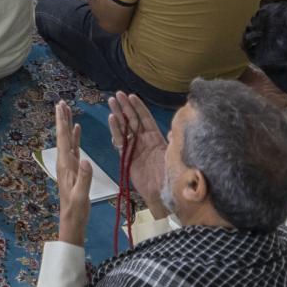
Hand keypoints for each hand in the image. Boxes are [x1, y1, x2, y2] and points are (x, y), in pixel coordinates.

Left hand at [53, 100, 92, 246]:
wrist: (72, 221)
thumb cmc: (76, 210)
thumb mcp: (81, 196)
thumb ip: (84, 179)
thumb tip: (86, 160)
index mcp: (66, 166)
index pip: (63, 139)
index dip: (62, 123)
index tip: (60, 107)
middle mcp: (65, 162)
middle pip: (63, 136)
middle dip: (62, 119)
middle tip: (61, 103)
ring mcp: (69, 165)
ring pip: (68, 140)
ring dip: (67, 125)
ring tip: (67, 110)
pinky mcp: (74, 169)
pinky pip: (74, 148)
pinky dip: (75, 137)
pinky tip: (77, 129)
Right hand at [107, 90, 168, 211]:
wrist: (163, 192)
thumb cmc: (171, 173)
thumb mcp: (174, 153)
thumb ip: (173, 140)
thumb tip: (173, 128)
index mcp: (156, 137)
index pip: (145, 118)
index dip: (138, 107)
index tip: (131, 96)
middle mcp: (144, 140)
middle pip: (133, 120)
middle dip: (125, 107)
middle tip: (117, 95)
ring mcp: (134, 148)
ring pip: (124, 127)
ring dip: (118, 114)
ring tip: (111, 102)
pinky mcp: (126, 156)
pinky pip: (120, 140)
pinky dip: (115, 130)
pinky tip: (112, 119)